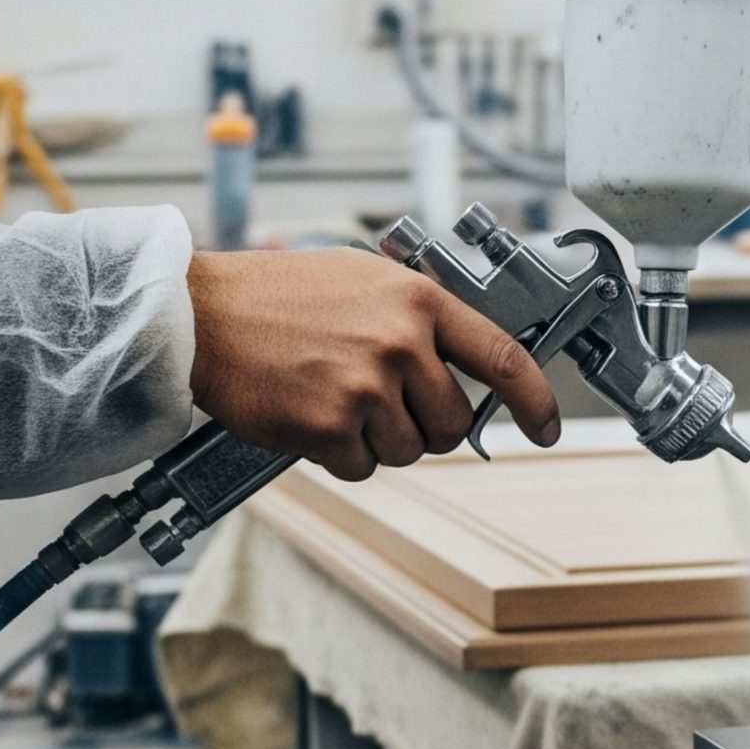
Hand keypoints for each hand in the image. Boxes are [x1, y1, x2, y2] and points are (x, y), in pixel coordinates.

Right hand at [187, 248, 562, 479]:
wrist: (203, 313)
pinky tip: (314, 419)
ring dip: (379, 440)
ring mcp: (365, 387)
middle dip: (426, 425)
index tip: (547, 427)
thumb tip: (473, 362)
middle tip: (382, 402)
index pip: (503, 358)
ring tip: (337, 399)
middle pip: (454, 423)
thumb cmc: (281, 294)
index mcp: (419, 301)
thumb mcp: (368, 279)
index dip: (536, 400)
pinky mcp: (328, 427)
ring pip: (409, 450)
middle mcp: (399, 342)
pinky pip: (363, 469)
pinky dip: (342, 457)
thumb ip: (423, 317)